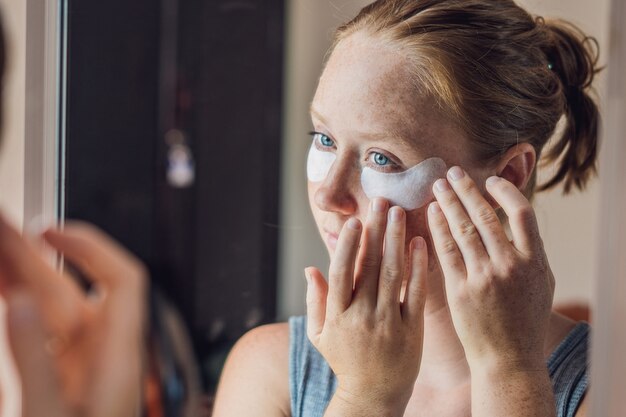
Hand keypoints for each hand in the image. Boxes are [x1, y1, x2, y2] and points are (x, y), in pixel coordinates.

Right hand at [0, 215, 146, 416]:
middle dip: (30, 253)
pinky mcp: (57, 381)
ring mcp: (77, 366)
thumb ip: (32, 361)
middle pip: (70, 287)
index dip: (92, 248)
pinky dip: (13, 310)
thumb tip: (17, 302)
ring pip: (47, 306)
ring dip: (16, 277)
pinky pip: (35, 332)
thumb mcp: (49, 416)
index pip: (122, 281)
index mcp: (116, 356)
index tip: (50, 231)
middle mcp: (101, 354)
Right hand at [306, 199, 427, 415]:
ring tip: (399, 213)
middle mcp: (362, 316)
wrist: (374, 396)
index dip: (348, 244)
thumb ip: (315, 300)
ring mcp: (388, 322)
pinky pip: (416, 293)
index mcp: (337, 315)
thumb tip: (310, 267)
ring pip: (393, 274)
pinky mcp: (412, 329)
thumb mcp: (320, 335)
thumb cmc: (345, 361)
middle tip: (382, 201)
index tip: (356, 220)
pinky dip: (418, 267)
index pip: (342, 272)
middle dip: (376, 230)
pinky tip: (420, 244)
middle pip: (369, 265)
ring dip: (396, 240)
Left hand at [427, 168, 554, 371]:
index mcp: (535, 262)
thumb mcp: (540, 284)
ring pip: (464, 230)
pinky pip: (447, 251)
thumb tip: (516, 218)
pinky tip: (432, 212)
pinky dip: (439, 228)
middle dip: (467, 190)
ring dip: (449, 203)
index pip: (522, 213)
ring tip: (438, 186)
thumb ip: (531, 251)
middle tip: (452, 172)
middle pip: (486, 216)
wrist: (508, 360)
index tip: (488, 181)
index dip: (504, 192)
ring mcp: (484, 278)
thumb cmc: (525, 321)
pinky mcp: (461, 290)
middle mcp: (511, 266)